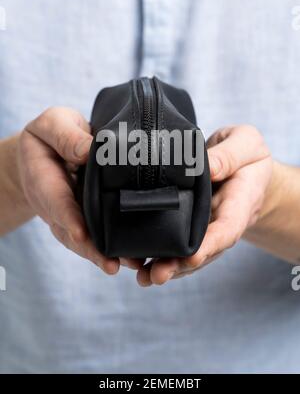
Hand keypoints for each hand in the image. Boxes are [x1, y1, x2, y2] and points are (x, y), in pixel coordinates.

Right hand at [17, 107, 139, 273]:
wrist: (46, 152)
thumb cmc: (51, 135)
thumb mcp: (52, 124)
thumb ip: (66, 135)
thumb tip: (89, 150)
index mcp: (43, 179)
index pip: (55, 200)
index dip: (67, 217)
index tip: (80, 233)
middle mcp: (55, 204)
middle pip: (70, 231)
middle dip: (91, 249)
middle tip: (112, 264)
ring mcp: (69, 215)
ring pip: (83, 240)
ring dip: (104, 255)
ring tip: (130, 265)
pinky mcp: (84, 217)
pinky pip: (95, 235)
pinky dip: (111, 248)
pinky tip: (134, 258)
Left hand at [136, 125, 272, 285]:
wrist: (246, 171)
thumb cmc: (247, 156)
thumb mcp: (246, 144)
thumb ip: (229, 156)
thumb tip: (207, 168)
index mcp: (240, 203)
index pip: (228, 228)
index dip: (211, 244)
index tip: (192, 256)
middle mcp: (222, 223)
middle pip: (203, 250)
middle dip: (180, 265)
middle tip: (156, 275)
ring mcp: (206, 229)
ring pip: (188, 254)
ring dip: (167, 267)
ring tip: (143, 277)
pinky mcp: (191, 227)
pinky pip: (178, 245)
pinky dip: (159, 257)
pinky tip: (139, 265)